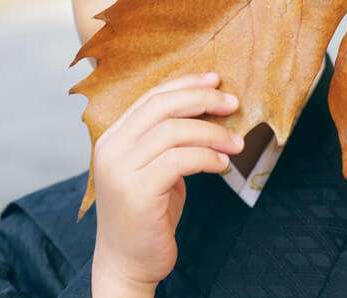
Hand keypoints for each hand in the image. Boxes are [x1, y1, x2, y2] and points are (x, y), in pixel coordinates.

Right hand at [90, 72, 243, 295]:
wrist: (128, 264)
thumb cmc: (148, 215)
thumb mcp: (155, 168)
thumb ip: (169, 139)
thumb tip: (209, 108)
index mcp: (112, 137)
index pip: (151, 96)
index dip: (186, 84)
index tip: (216, 81)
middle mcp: (110, 148)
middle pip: (161, 106)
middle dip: (202, 99)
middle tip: (233, 104)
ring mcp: (120, 170)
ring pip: (173, 131)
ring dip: (212, 133)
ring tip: (236, 144)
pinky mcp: (137, 192)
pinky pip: (179, 160)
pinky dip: (206, 157)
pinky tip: (222, 165)